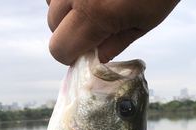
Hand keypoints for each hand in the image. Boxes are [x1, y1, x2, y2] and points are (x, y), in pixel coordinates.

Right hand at [46, 0, 180, 64]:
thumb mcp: (143, 22)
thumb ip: (114, 44)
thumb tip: (95, 57)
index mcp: (92, 14)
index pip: (60, 49)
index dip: (72, 56)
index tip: (87, 52)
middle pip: (52, 24)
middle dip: (69, 31)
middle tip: (94, 27)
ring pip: (52, 1)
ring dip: (66, 8)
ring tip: (93, 4)